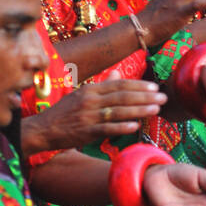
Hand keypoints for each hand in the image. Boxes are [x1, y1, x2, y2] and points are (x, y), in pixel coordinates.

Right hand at [24, 72, 164, 150]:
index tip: (154, 87)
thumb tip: (117, 74)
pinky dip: (121, 126)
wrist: (43, 129)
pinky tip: (135, 125)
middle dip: (145, 96)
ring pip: (118, 111)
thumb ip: (102, 86)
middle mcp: (90, 100)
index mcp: (91, 89)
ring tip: (156, 109)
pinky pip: (106, 128)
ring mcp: (88, 116)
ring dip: (139, 110)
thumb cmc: (65, 112)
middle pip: (122, 96)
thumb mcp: (82, 95)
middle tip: (163, 97)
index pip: (119, 84)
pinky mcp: (85, 131)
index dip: (138, 85)